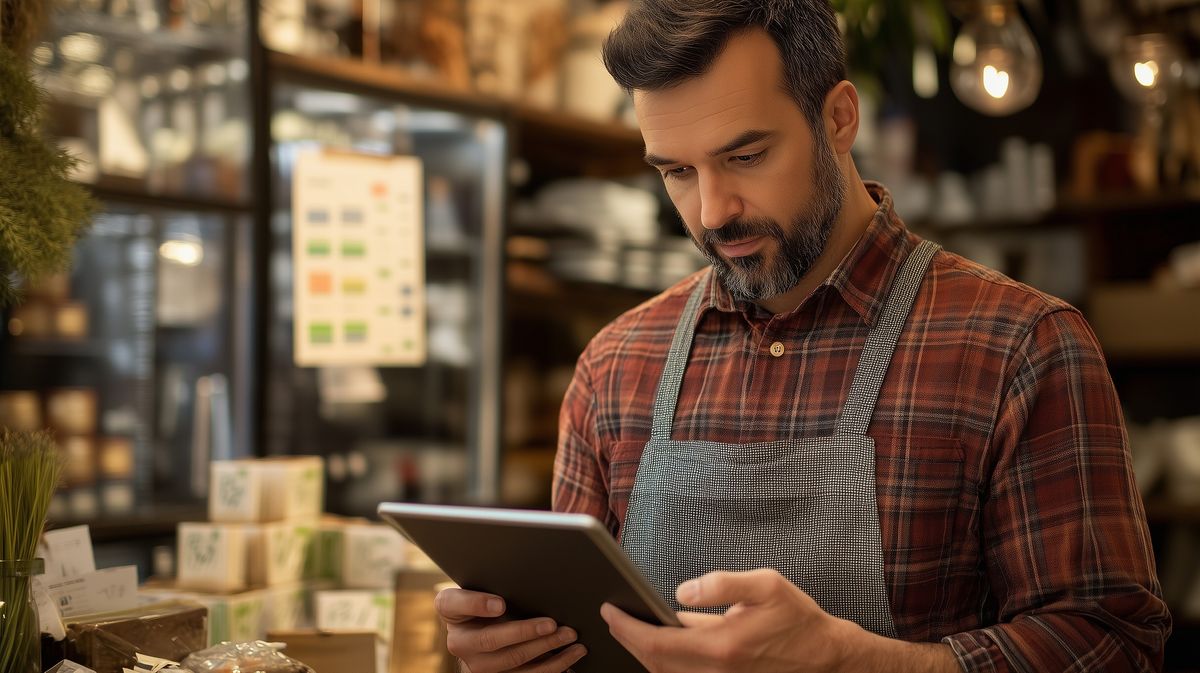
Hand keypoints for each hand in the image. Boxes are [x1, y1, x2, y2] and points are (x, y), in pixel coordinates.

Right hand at [435, 587, 587, 672]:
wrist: (483, 626)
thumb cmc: (486, 597)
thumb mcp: (480, 586)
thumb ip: (490, 584)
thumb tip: (514, 590)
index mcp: (451, 611)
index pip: (454, 605)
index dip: (477, 604)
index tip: (500, 603)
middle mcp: (459, 643)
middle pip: (491, 640)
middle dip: (525, 632)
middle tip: (552, 623)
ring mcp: (478, 665)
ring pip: (512, 663)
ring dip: (545, 650)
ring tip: (569, 636)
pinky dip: (553, 666)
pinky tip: (570, 654)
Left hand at [600, 568, 857, 672]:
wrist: (826, 657)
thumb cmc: (796, 618)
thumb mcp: (766, 585)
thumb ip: (722, 584)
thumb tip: (682, 591)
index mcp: (722, 647)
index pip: (657, 643)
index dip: (627, 627)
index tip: (610, 610)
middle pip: (654, 663)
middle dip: (628, 639)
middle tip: (612, 616)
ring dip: (643, 653)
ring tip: (629, 627)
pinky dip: (663, 663)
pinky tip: (658, 645)